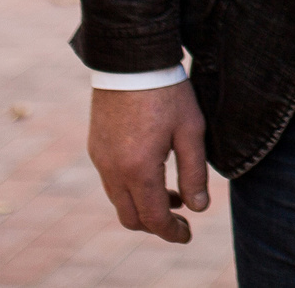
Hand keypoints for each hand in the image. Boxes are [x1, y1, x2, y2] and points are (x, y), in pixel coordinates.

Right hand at [88, 82, 209, 243]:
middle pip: (131, 218)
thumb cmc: (166, 92)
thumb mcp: (190, 130)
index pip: (154, 218)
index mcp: (138, 170)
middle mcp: (113, 170)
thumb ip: (194, 172)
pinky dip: (130, 188)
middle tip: (180, 218)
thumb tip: (198, 208)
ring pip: (119, 201)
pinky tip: (151, 172)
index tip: (187, 234)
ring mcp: (100, 159)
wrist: (130, 59)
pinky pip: (110, 181)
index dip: (172, 232)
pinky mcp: (95, 147)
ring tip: (172, 193)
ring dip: (143, 205)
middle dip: (156, 224)